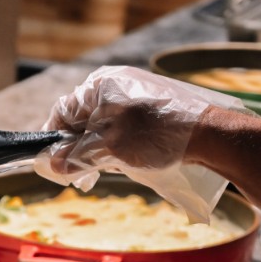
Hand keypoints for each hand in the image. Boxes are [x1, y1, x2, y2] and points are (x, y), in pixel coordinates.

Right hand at [39, 66, 239, 179]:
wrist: (208, 134)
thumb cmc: (155, 137)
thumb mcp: (109, 149)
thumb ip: (76, 156)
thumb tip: (52, 166)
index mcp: (99, 85)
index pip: (61, 113)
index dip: (54, 142)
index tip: (53, 167)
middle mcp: (114, 84)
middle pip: (80, 120)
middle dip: (76, 149)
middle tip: (81, 177)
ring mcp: (133, 94)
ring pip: (100, 126)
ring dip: (95, 150)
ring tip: (103, 170)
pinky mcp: (149, 106)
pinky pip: (120, 126)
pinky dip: (114, 145)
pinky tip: (123, 160)